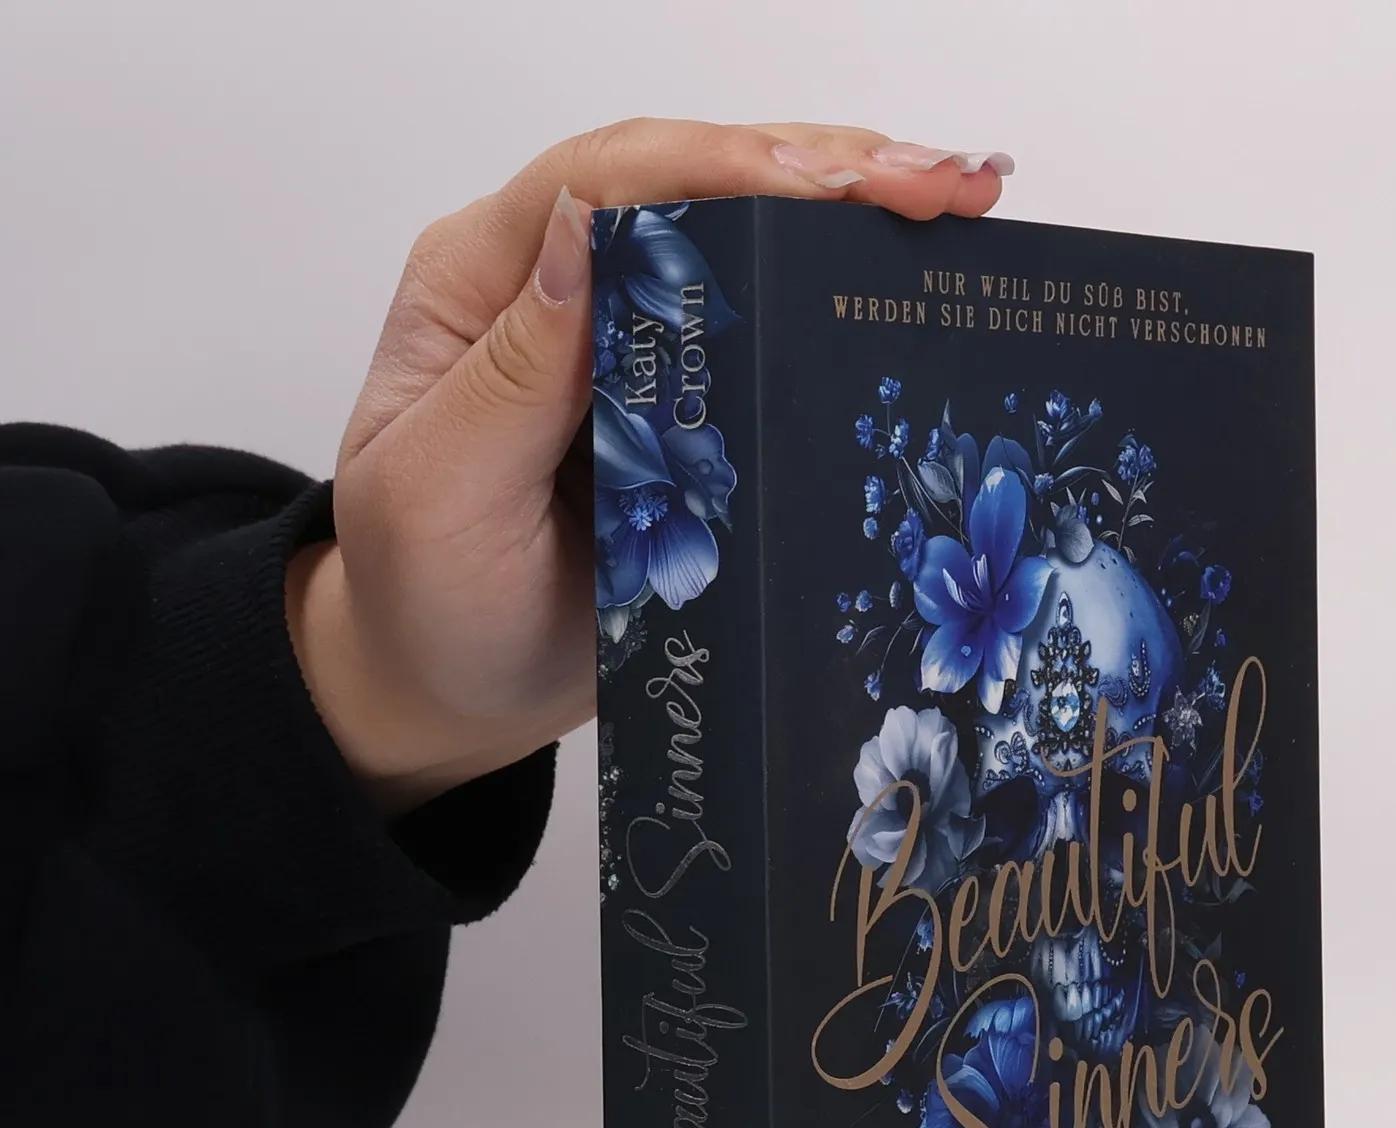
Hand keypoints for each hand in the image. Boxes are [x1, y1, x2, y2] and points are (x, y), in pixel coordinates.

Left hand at [287, 120, 1009, 814]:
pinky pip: (771, 333)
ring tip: (969, 204)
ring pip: (748, 241)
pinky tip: (926, 280)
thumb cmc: (424, 602)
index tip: (843, 186)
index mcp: (485, 284)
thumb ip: (508, 379)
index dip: (732, 168)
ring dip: (858, 216)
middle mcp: (565, 290)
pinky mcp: (688, 408)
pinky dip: (847, 297)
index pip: (611, 183)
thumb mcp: (438, 498)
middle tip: (952, 184)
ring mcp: (633, 346)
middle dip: (828, 170)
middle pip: (699, 184)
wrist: (448, 689)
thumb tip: (585, 232)